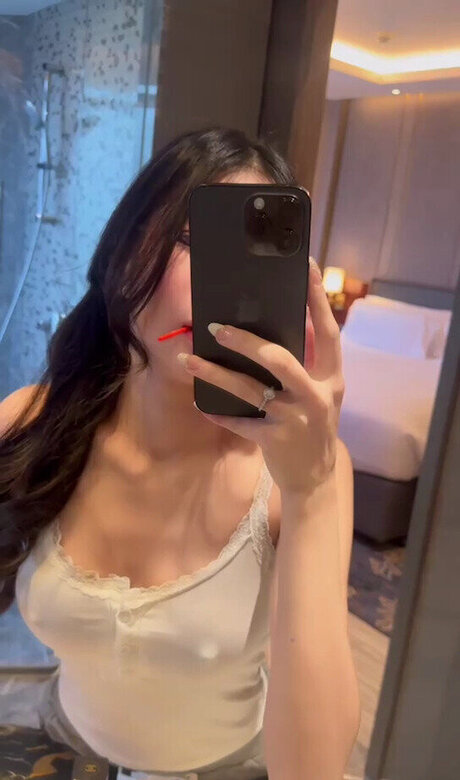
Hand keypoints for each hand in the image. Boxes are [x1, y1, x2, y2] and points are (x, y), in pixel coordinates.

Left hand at [177, 260, 344, 497]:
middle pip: (280, 360)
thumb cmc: (312, 425)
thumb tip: (272, 328)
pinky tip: (199, 402)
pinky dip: (218, 412)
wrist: (315, 478)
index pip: (327, 332)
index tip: (305, 267)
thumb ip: (305, 363)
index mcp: (332, 377)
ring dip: (216, 373)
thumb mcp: (319, 393)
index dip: (317, 300)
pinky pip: (239, 422)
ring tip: (189, 358)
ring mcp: (296, 419)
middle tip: (216, 326)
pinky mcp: (275, 440)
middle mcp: (317, 395)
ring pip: (250, 390)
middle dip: (247, 342)